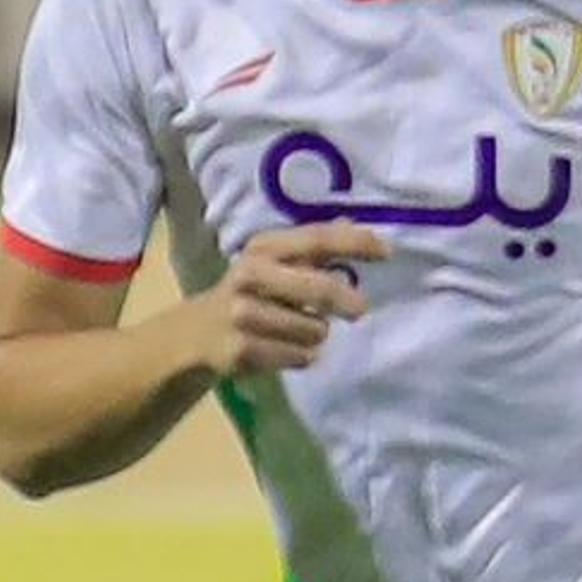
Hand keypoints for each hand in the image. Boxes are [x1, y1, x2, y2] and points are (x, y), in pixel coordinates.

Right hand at [176, 223, 390, 378]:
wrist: (194, 335)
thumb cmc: (248, 294)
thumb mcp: (273, 263)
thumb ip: (313, 248)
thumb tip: (355, 224)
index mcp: (263, 248)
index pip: (317, 239)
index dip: (355, 243)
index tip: (387, 252)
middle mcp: (251, 275)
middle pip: (317, 287)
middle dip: (344, 300)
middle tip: (361, 311)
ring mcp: (244, 314)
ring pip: (312, 329)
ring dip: (317, 334)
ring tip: (301, 332)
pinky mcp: (242, 350)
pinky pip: (298, 357)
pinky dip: (302, 356)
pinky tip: (287, 351)